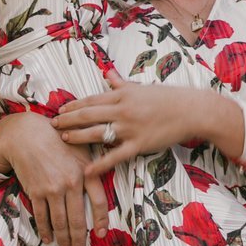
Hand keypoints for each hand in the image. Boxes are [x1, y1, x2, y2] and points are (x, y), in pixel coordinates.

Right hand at [0, 112, 109, 245]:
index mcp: (86, 172)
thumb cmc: (57, 140)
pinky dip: (45, 230)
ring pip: (60, 222)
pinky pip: (42, 216)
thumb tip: (107, 180)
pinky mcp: (36, 191)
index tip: (101, 234)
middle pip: (77, 219)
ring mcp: (52, 189)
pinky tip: (48, 238)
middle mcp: (71, 183)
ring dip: (63, 240)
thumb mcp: (82, 149)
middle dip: (79, 239)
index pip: (99, 201)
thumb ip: (94, 166)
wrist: (27, 134)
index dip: (101, 220)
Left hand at [53, 72, 205, 175]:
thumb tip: (107, 75)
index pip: (91, 100)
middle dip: (68, 120)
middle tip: (53, 125)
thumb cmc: (169, 98)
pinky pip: (115, 156)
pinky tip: (87, 170)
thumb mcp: (142, 87)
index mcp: (123, 95)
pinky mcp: (139, 144)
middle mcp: (123, 110)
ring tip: (63, 140)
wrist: (192, 110)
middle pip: (88, 115)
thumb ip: (121, 84)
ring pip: (96, 133)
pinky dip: (100, 164)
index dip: (73, 106)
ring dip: (77, 136)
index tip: (60, 110)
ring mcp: (130, 128)